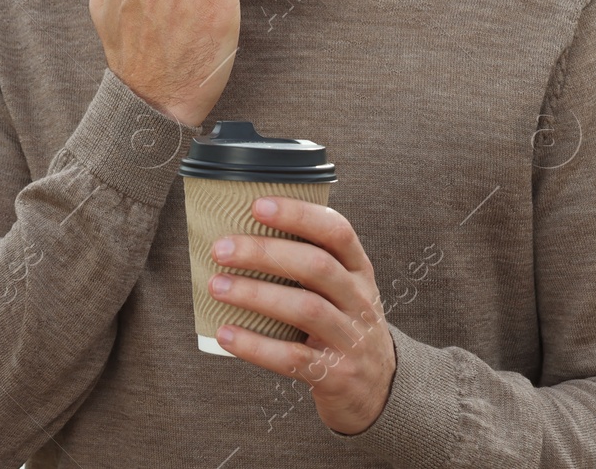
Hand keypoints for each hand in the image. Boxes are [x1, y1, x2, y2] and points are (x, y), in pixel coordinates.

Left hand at [208, 197, 394, 435]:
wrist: (378, 389)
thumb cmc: (342, 324)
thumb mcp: (341, 289)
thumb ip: (306, 263)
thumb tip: (238, 235)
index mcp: (359, 270)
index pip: (337, 230)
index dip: (299, 215)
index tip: (257, 206)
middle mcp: (360, 300)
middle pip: (316, 266)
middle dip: (264, 253)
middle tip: (221, 249)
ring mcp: (351, 339)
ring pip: (305, 308)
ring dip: (255, 295)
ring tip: (216, 286)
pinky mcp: (336, 375)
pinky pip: (293, 357)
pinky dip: (255, 345)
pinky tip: (225, 333)